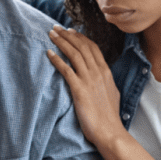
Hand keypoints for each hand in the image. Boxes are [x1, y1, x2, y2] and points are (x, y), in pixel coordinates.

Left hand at [46, 25, 124, 146]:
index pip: (92, 47)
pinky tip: (49, 53)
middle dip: (67, 35)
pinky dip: (57, 59)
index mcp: (106, 72)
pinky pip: (66, 70)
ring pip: (74, 54)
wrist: (109, 131)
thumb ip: (105, 81)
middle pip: (82, 46)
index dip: (80, 37)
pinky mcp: (79, 89)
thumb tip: (102, 76)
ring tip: (51, 34)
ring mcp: (89, 80)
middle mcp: (98, 72)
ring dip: (61, 42)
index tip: (70, 31)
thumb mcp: (111, 93)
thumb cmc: (109, 116)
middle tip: (56, 28)